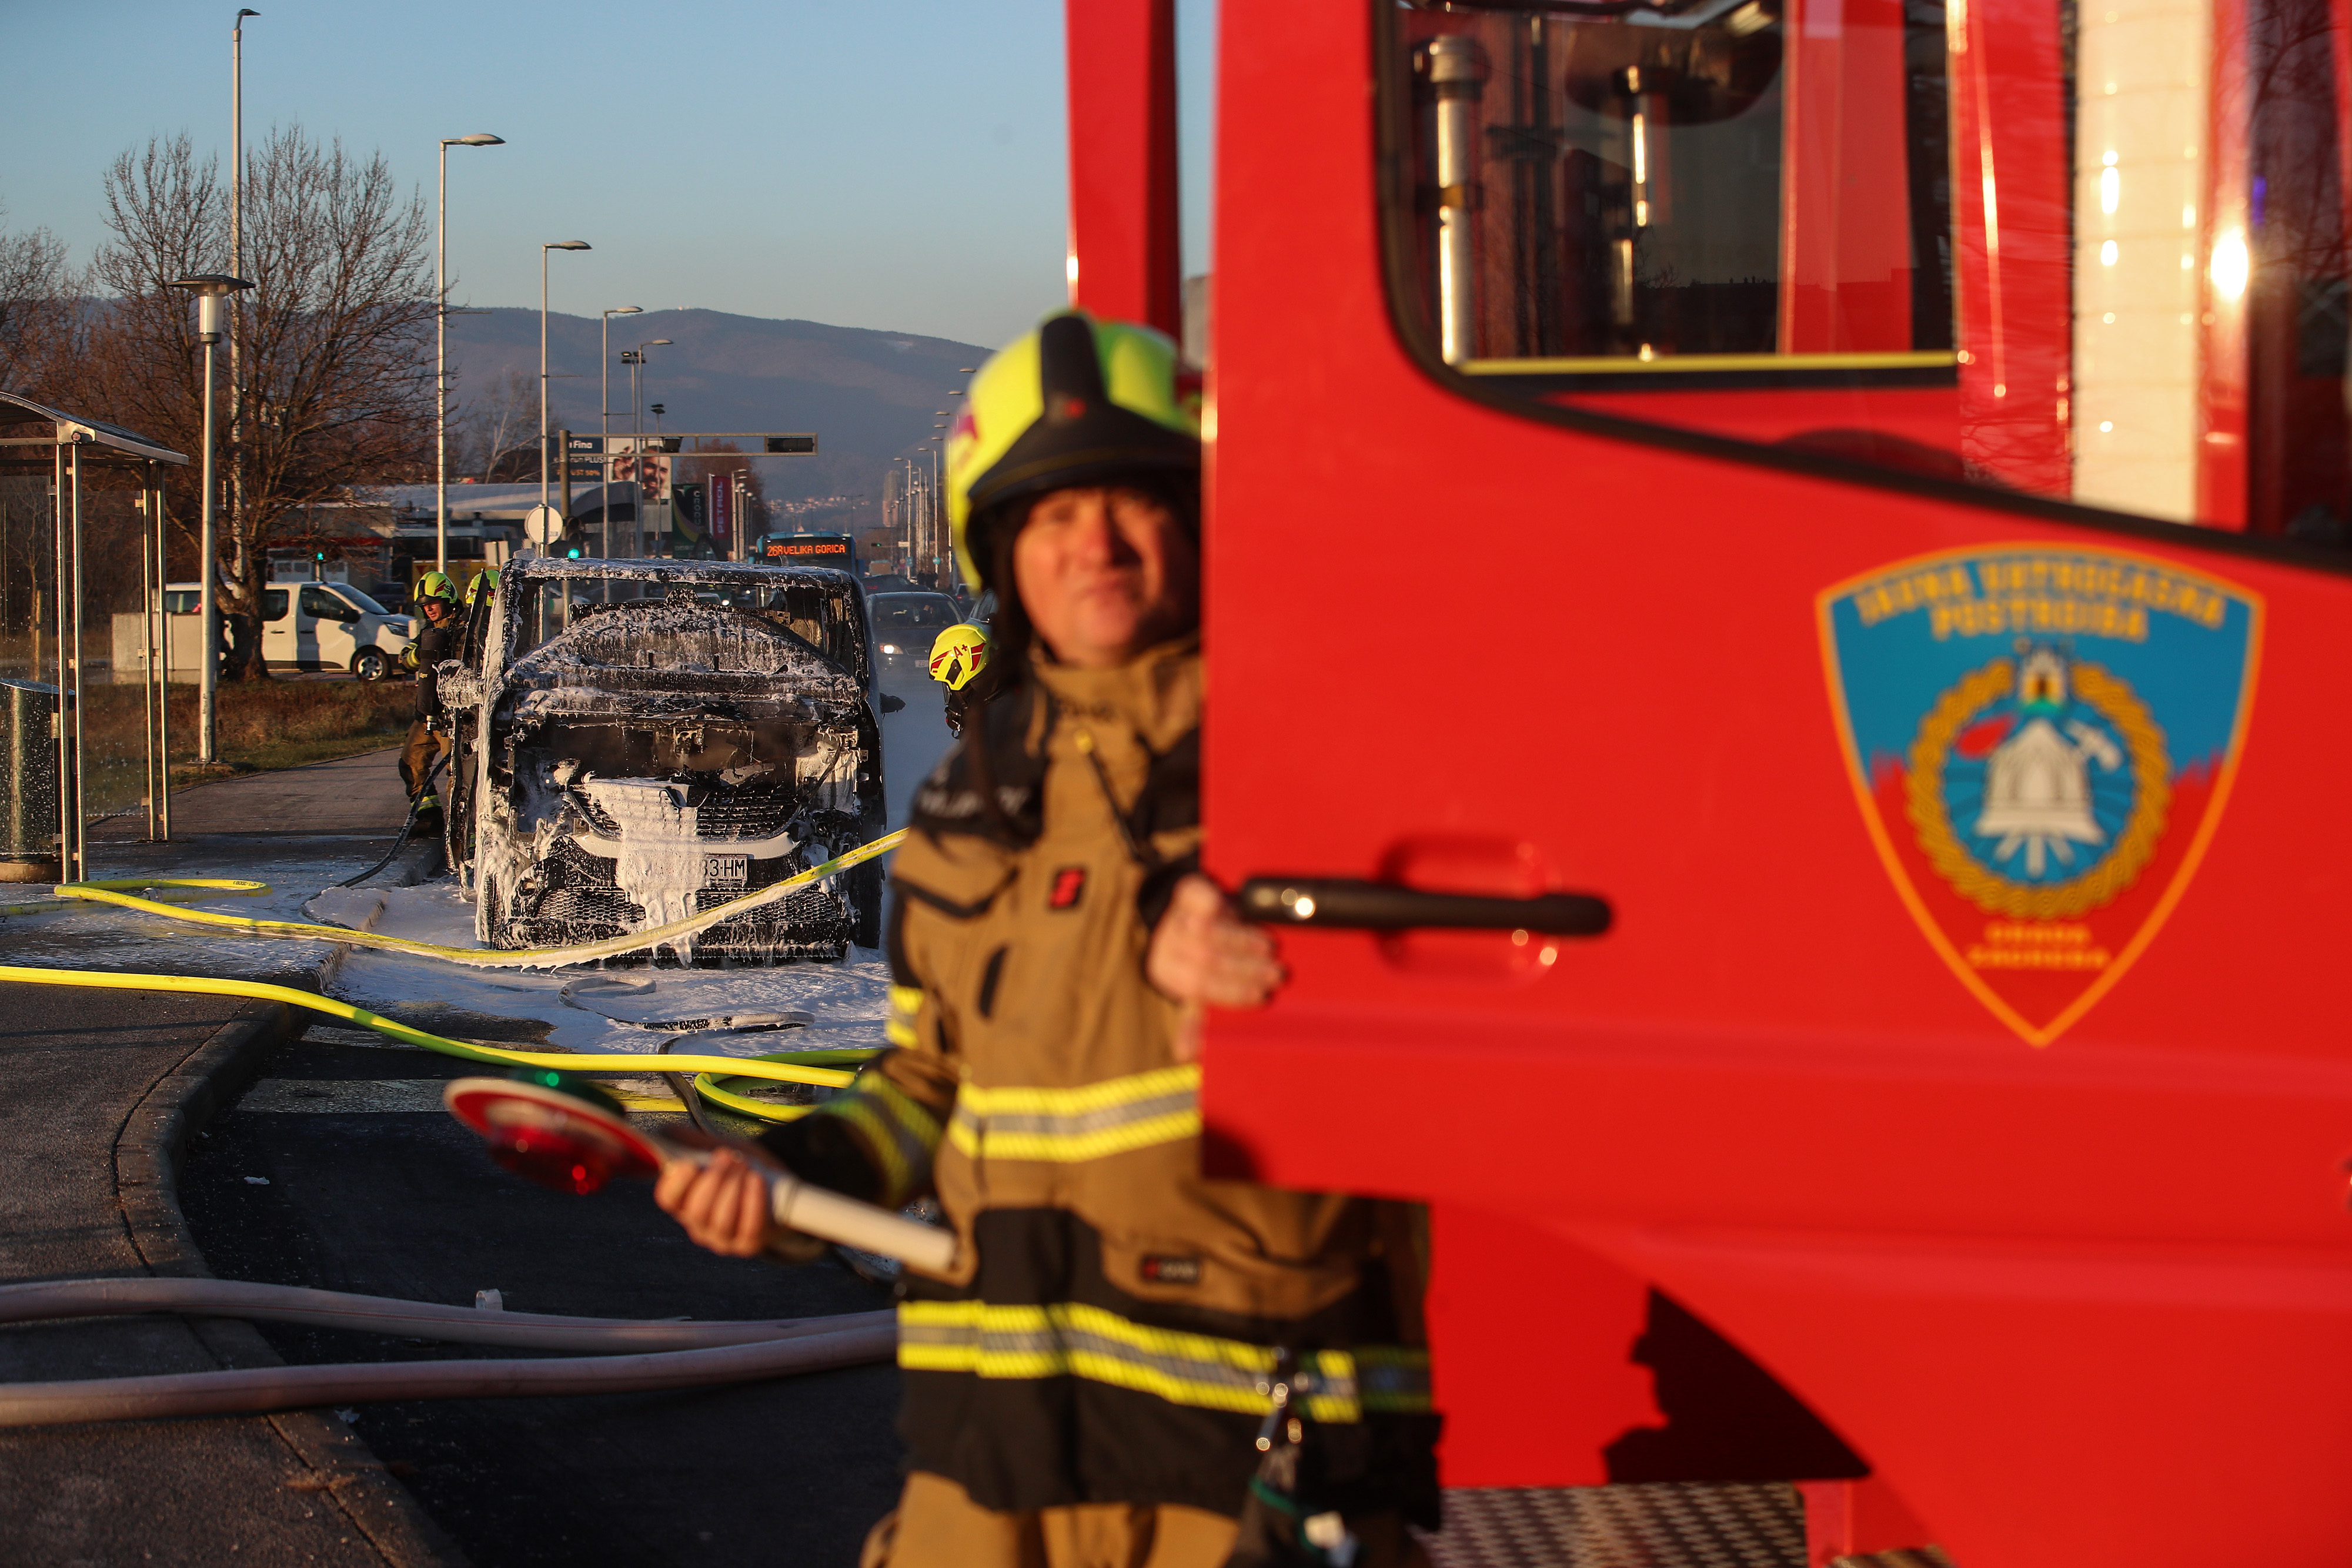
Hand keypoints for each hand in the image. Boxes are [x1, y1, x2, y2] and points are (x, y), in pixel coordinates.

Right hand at [654, 1133, 778, 1257]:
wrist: (779, 1188)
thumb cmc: (741, 1168)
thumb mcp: (719, 1150)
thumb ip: (694, 1143)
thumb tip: (667, 1131)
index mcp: (684, 1202)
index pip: (668, 1199)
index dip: (676, 1183)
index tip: (689, 1163)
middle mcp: (698, 1225)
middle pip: (696, 1211)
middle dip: (713, 1181)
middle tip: (728, 1156)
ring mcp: (722, 1239)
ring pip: (721, 1222)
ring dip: (734, 1189)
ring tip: (745, 1166)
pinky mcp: (748, 1244)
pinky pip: (749, 1228)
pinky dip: (753, 1201)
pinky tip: (756, 1180)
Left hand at [1146, 874, 1286, 1062]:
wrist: (1189, 920)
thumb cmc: (1203, 965)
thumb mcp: (1198, 995)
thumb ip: (1196, 1022)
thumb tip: (1185, 1054)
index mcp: (1166, 973)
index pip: (1198, 986)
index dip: (1231, 993)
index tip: (1261, 997)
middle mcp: (1165, 945)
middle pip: (1205, 958)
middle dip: (1244, 969)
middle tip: (1275, 974)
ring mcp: (1175, 917)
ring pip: (1206, 929)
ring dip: (1242, 940)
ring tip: (1269, 949)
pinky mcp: (1184, 892)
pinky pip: (1193, 894)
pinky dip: (1210, 899)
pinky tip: (1233, 907)